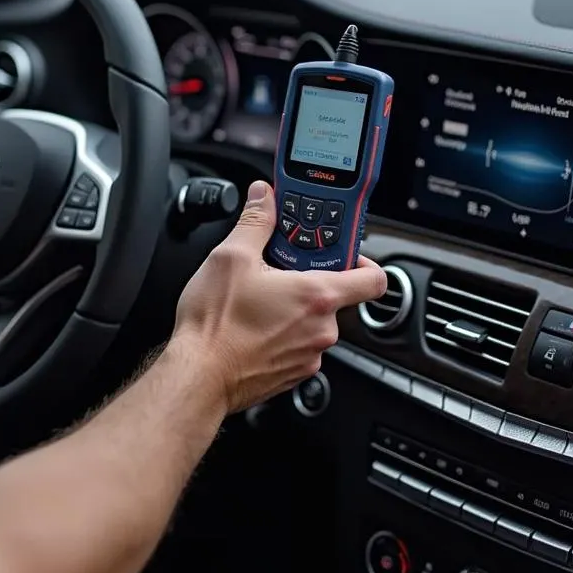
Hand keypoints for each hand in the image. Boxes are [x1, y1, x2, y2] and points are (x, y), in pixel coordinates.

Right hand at [170, 181, 386, 414]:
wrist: (199, 375)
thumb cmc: (216, 323)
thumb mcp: (231, 256)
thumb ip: (256, 221)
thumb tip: (265, 197)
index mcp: (317, 295)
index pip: (373, 278)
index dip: (362, 260)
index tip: (339, 252)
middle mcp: (322, 329)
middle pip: (335, 297)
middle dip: (308, 280)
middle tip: (277, 270)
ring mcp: (309, 356)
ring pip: (313, 322)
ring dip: (293, 309)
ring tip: (257, 299)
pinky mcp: (293, 374)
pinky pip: (297, 345)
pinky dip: (281, 333)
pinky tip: (251, 325)